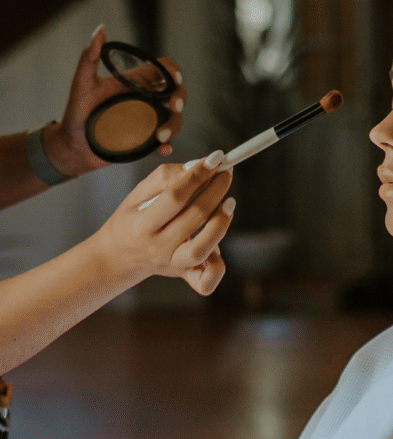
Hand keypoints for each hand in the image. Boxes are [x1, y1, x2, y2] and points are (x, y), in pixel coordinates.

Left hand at [47, 26, 187, 174]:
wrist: (72, 145)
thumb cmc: (77, 113)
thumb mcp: (82, 84)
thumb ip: (89, 58)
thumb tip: (99, 30)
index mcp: (135, 83)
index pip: (162, 70)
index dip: (173, 71)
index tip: (174, 78)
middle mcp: (146, 100)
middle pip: (176, 93)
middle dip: (180, 98)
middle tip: (174, 106)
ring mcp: (149, 120)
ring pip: (175, 118)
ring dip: (174, 126)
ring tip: (160, 136)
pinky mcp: (148, 140)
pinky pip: (166, 141)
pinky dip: (169, 145)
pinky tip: (163, 149)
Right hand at [87, 153, 234, 295]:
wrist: (116, 258)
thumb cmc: (131, 221)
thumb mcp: (136, 195)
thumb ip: (165, 178)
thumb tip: (198, 166)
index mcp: (142, 225)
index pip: (175, 196)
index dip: (198, 175)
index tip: (215, 158)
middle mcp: (158, 247)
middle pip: (194, 217)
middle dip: (215, 190)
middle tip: (226, 172)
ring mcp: (173, 264)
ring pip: (203, 248)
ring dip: (220, 222)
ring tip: (229, 202)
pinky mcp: (185, 275)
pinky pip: (205, 280)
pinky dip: (216, 269)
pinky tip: (220, 246)